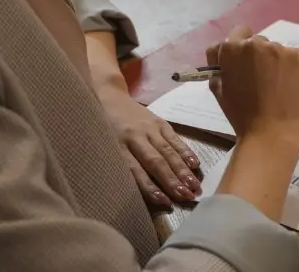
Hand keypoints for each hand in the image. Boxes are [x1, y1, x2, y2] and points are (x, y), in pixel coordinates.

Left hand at [100, 89, 202, 204]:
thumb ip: (119, 164)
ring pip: (168, 152)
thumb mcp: (103, 146)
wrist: (107, 96)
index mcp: (117, 145)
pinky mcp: (160, 122)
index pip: (136, 170)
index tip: (165, 202)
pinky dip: (186, 152)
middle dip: (173, 181)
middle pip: (156, 161)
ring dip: (183, 171)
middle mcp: (135, 136)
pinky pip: (175, 139)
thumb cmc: (103, 128)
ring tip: (195, 186)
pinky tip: (195, 165)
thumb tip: (136, 190)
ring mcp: (150, 128)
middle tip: (187, 197)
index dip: (151, 187)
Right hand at [206, 26, 298, 138]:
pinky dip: (288, 66)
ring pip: (273, 49)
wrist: (272, 130)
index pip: (236, 33)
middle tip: (257, 77)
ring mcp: (279, 48)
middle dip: (254, 55)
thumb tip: (222, 55)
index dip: (237, 48)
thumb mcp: (218, 88)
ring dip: (271, 60)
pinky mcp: (298, 56)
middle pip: (256, 41)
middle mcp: (255, 43)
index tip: (240, 63)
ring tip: (273, 83)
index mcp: (232, 48)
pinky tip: (286, 83)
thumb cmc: (241, 113)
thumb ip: (218, 67)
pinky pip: (290, 56)